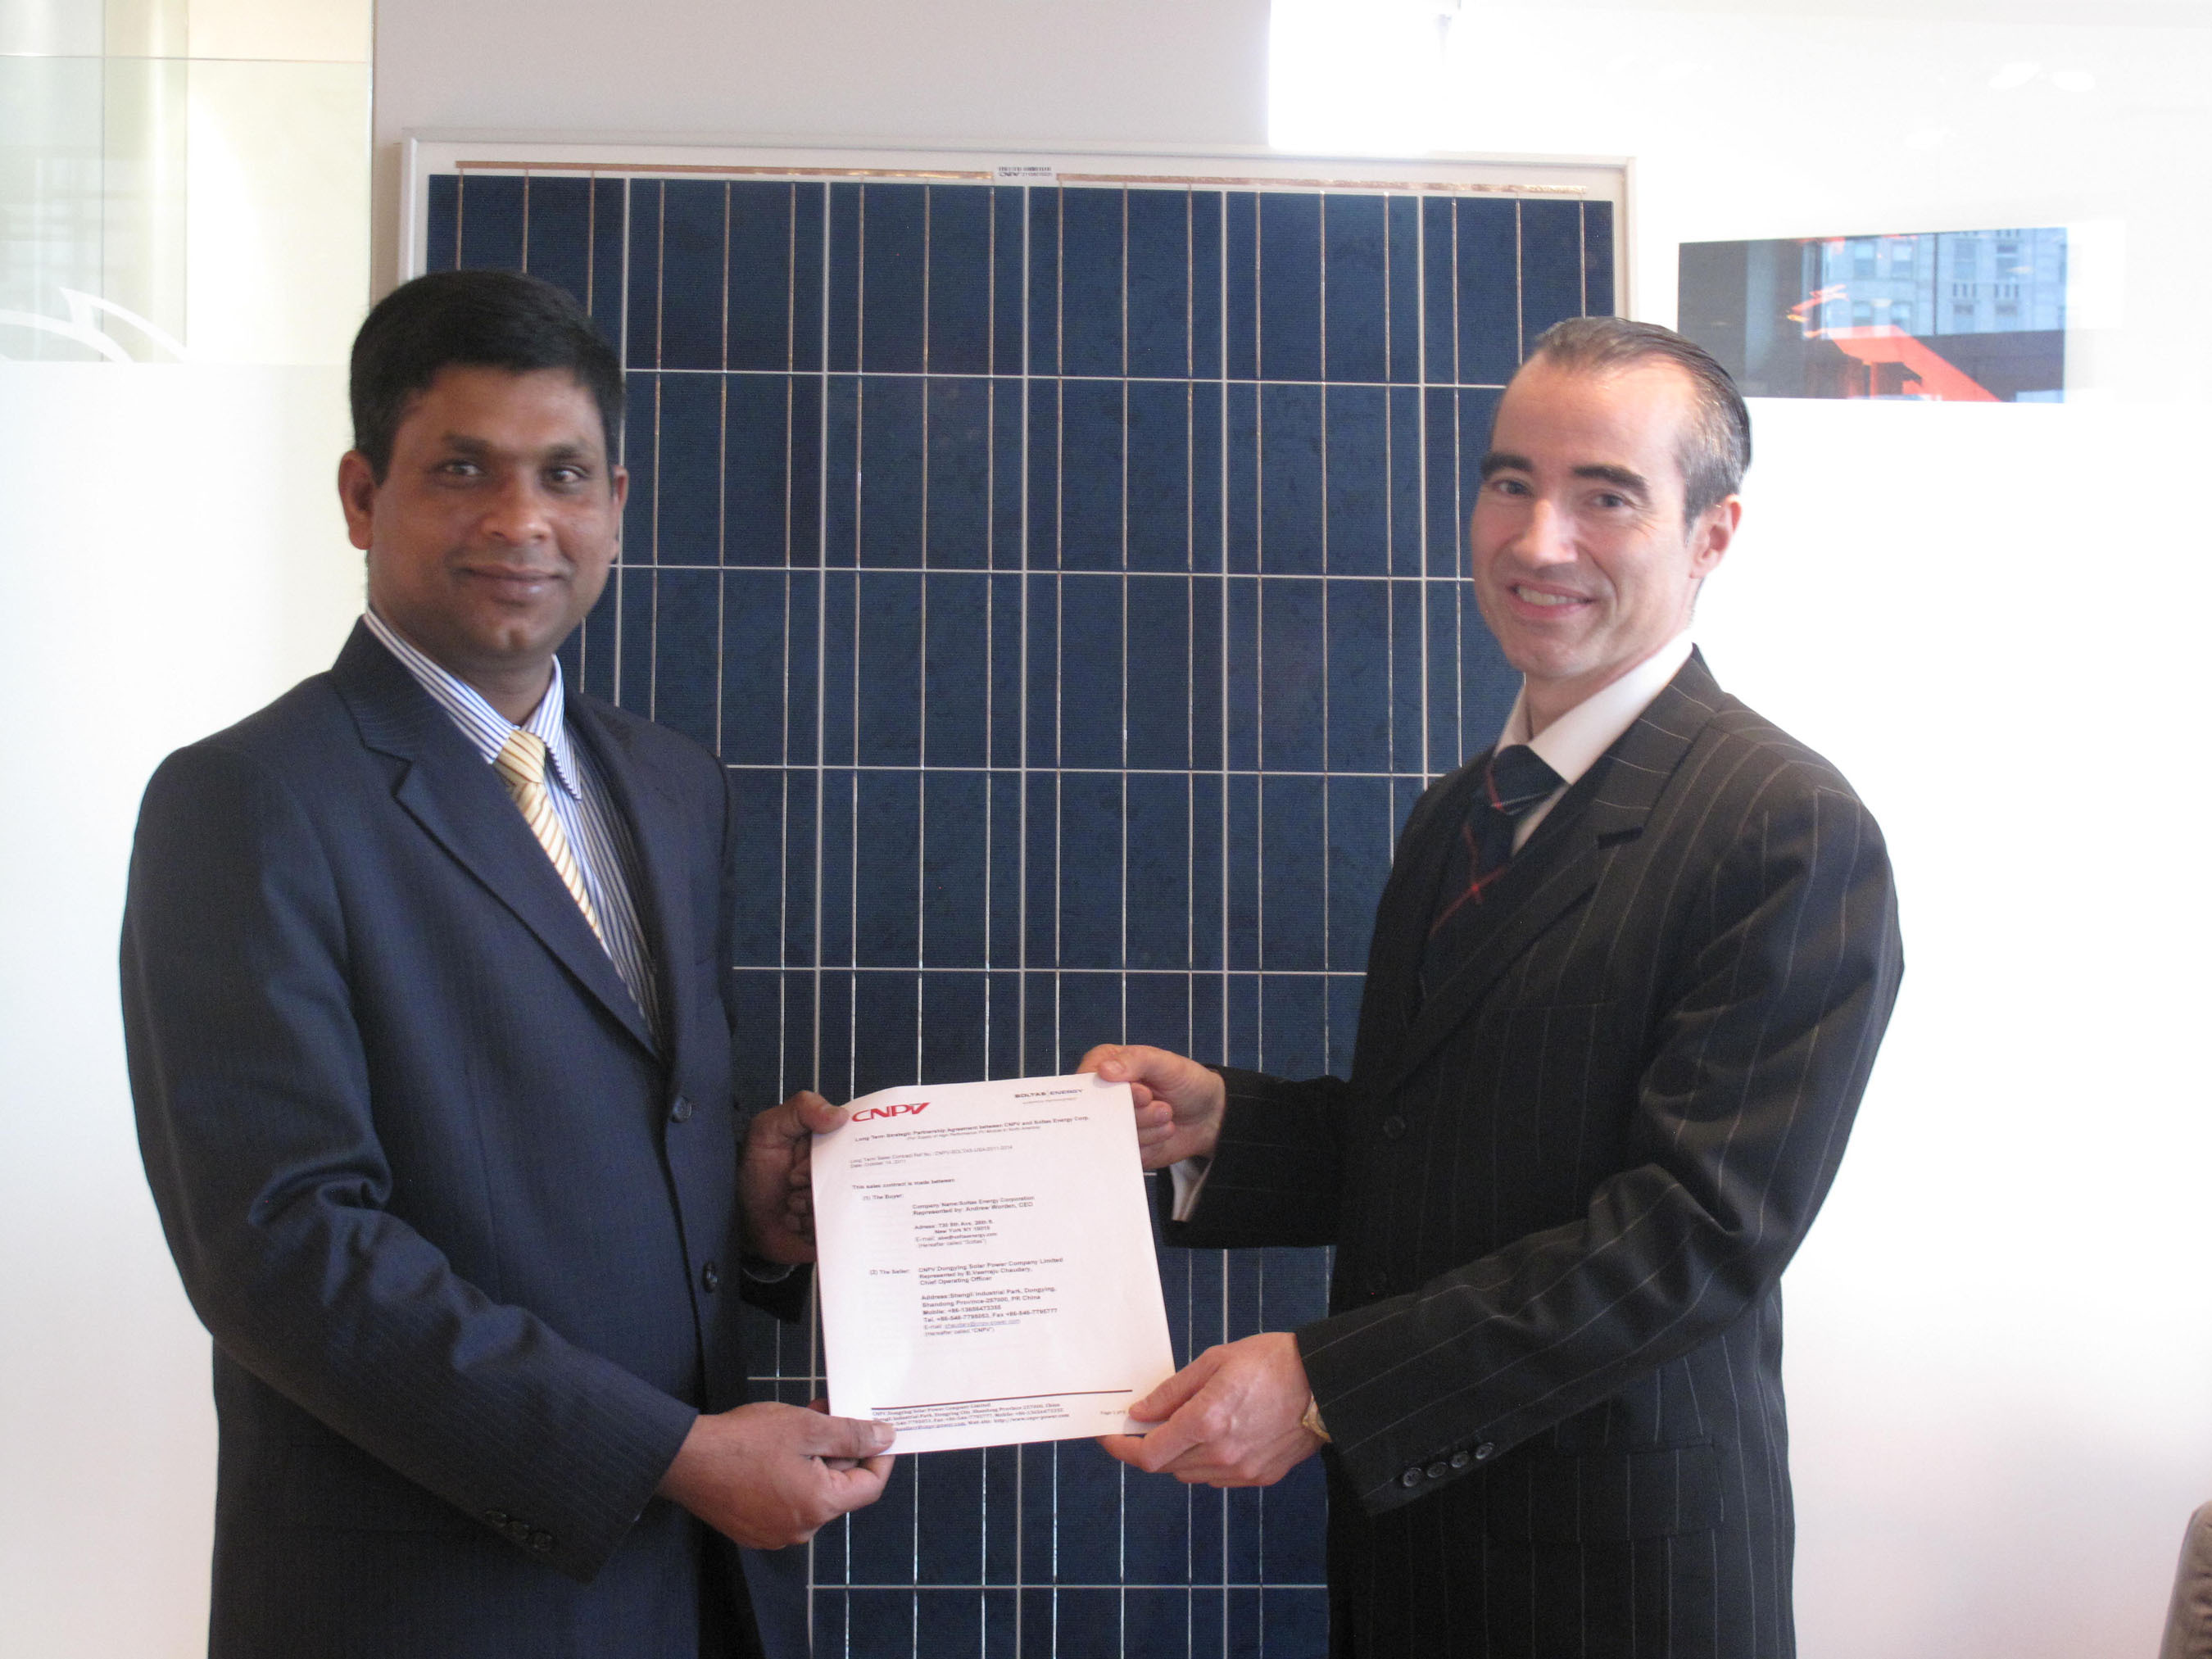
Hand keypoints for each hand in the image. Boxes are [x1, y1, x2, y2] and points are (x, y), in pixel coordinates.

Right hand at [656, 1401, 893, 1548]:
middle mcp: (799, 1530)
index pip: (870, 1486)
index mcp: (818, 1507)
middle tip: (829, 1414)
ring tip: (801, 1424)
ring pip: (812, 1493)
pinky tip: (778, 1449)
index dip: (879, 1456)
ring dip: (814, 1459)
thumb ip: (851, 1435)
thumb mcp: (806, 1427)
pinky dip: (791, 1475)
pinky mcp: (754, 1529)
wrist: (685, 1459)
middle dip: (840, 1449)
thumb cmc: (742, 1442)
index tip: (877, 1431)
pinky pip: (787, 1502)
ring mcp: (774, 1533)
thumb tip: (885, 1439)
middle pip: (839, 1488)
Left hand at [740, 1089, 843, 1262]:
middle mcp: (839, 1172)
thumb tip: (841, 1115)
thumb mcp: (767, 1130)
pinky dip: (810, 1228)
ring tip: (789, 1204)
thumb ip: (801, 1109)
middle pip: (852, 1176)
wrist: (741, 1219)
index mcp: (830, 1144)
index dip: (833, 1154)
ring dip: (810, 1208)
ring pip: (843, 1204)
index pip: (854, 1140)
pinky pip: (838, 1229)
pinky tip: (792, 1222)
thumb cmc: (755, 1173)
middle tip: (791, 1183)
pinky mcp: (834, 1228)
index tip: (803, 1163)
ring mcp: (838, 1202)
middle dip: (815, 1184)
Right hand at [1077, 1044, 1225, 1168]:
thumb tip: (1104, 1070)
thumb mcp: (1166, 1063)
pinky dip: (1152, 1144)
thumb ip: (1136, 1061)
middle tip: (1163, 1106)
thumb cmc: (1186, 1081)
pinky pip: (1128, 1153)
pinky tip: (1164, 1132)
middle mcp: (1105, 1096)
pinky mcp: (1124, 1147)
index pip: (1087, 1082)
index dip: (1110, 1092)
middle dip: (1137, 1113)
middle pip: (1100, 1113)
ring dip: (1149, 1127)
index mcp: (1106, 1067)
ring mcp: (1113, 1123)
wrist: (1209, 1115)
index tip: (1143, 1093)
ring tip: (1167, 1114)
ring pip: (1115, 1135)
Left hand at [1096, 1332, 1321, 1486]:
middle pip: (1165, 1466)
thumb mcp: (1214, 1362)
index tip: (1109, 1436)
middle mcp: (1221, 1454)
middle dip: (1149, 1446)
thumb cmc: (1272, 1363)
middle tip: (1145, 1422)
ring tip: (1186, 1423)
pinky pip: (1216, 1477)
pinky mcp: (1260, 1477)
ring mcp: (1242, 1470)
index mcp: (1207, 1421)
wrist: (1326, 1383)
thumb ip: (1172, 1392)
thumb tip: (1139, 1413)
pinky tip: (1216, 1434)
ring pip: (1189, 1474)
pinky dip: (1204, 1460)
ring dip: (1177, 1454)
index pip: (1148, 1453)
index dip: (1122, 1448)